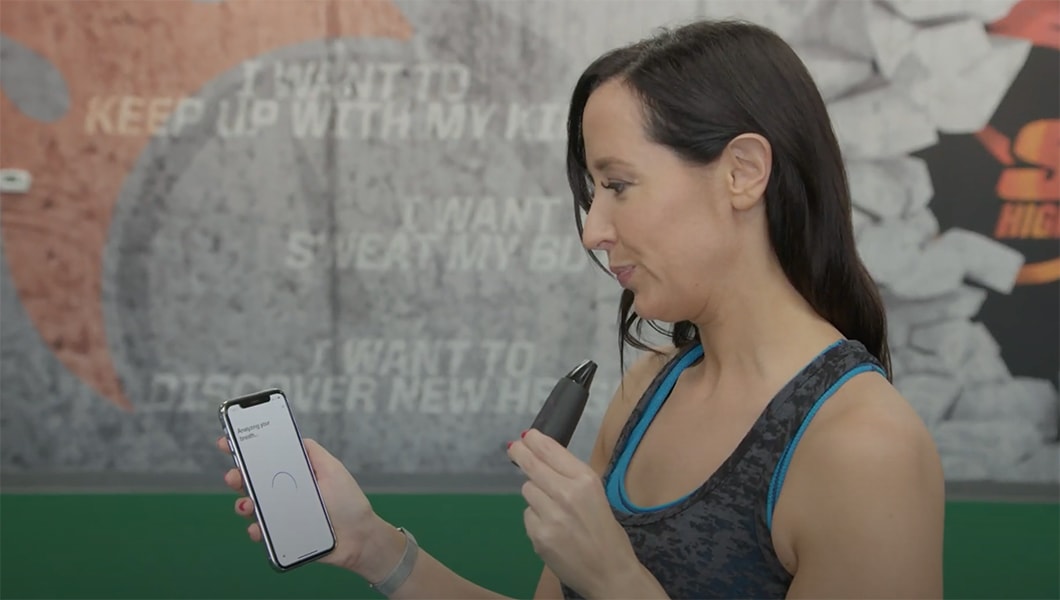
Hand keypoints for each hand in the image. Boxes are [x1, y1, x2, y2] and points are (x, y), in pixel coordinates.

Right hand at [216, 436, 387, 574]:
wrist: (358, 538)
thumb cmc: (348, 502)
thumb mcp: (332, 470)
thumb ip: (313, 453)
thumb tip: (292, 437)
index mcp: (293, 474)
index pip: (264, 460)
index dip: (244, 451)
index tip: (227, 443)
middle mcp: (283, 493)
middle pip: (252, 482)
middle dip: (237, 476)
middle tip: (234, 476)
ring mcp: (280, 515)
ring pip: (251, 508)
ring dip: (243, 504)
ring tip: (248, 505)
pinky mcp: (281, 536)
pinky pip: (262, 533)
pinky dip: (257, 530)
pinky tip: (260, 528)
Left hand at [506, 429, 641, 597]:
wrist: (610, 573)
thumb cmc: (606, 532)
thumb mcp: (596, 495)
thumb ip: (570, 477)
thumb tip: (542, 457)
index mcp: (585, 480)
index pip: (551, 451)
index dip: (534, 441)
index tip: (526, 436)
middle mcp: (566, 493)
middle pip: (532, 465)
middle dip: (520, 454)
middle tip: (514, 449)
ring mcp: (550, 516)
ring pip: (527, 490)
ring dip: (535, 495)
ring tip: (554, 509)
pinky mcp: (539, 535)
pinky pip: (528, 515)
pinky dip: (536, 519)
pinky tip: (553, 530)